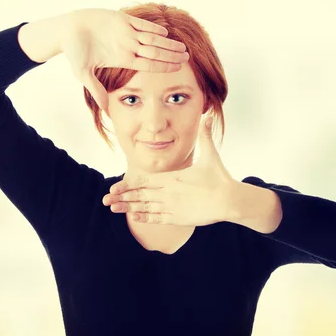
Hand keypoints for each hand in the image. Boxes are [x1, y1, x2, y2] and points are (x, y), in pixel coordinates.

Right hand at [58, 8, 189, 111]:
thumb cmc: (73, 51)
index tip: (177, 69)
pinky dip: (152, 28)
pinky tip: (165, 33)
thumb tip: (104, 109)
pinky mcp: (121, 19)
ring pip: (152, 39)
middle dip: (171, 55)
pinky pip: (140, 24)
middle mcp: (128, 47)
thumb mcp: (83, 73)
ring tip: (182, 46)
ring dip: (167, 43)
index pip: (148, 64)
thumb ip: (96, 89)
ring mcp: (126, 33)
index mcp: (122, 59)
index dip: (163, 66)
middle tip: (187, 58)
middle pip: (155, 52)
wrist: (66, 30)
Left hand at [102, 117, 235, 226]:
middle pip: (140, 195)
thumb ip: (205, 136)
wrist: (229, 200)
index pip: (144, 181)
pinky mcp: (178, 218)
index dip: (128, 184)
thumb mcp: (211, 155)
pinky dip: (145, 219)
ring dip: (128, 208)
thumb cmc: (220, 178)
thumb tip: (208, 116)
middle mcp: (168, 193)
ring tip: (114, 209)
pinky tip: (134, 218)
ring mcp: (172, 207)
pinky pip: (157, 219)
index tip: (114, 186)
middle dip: (122, 197)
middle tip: (106, 200)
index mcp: (172, 178)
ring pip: (145, 208)